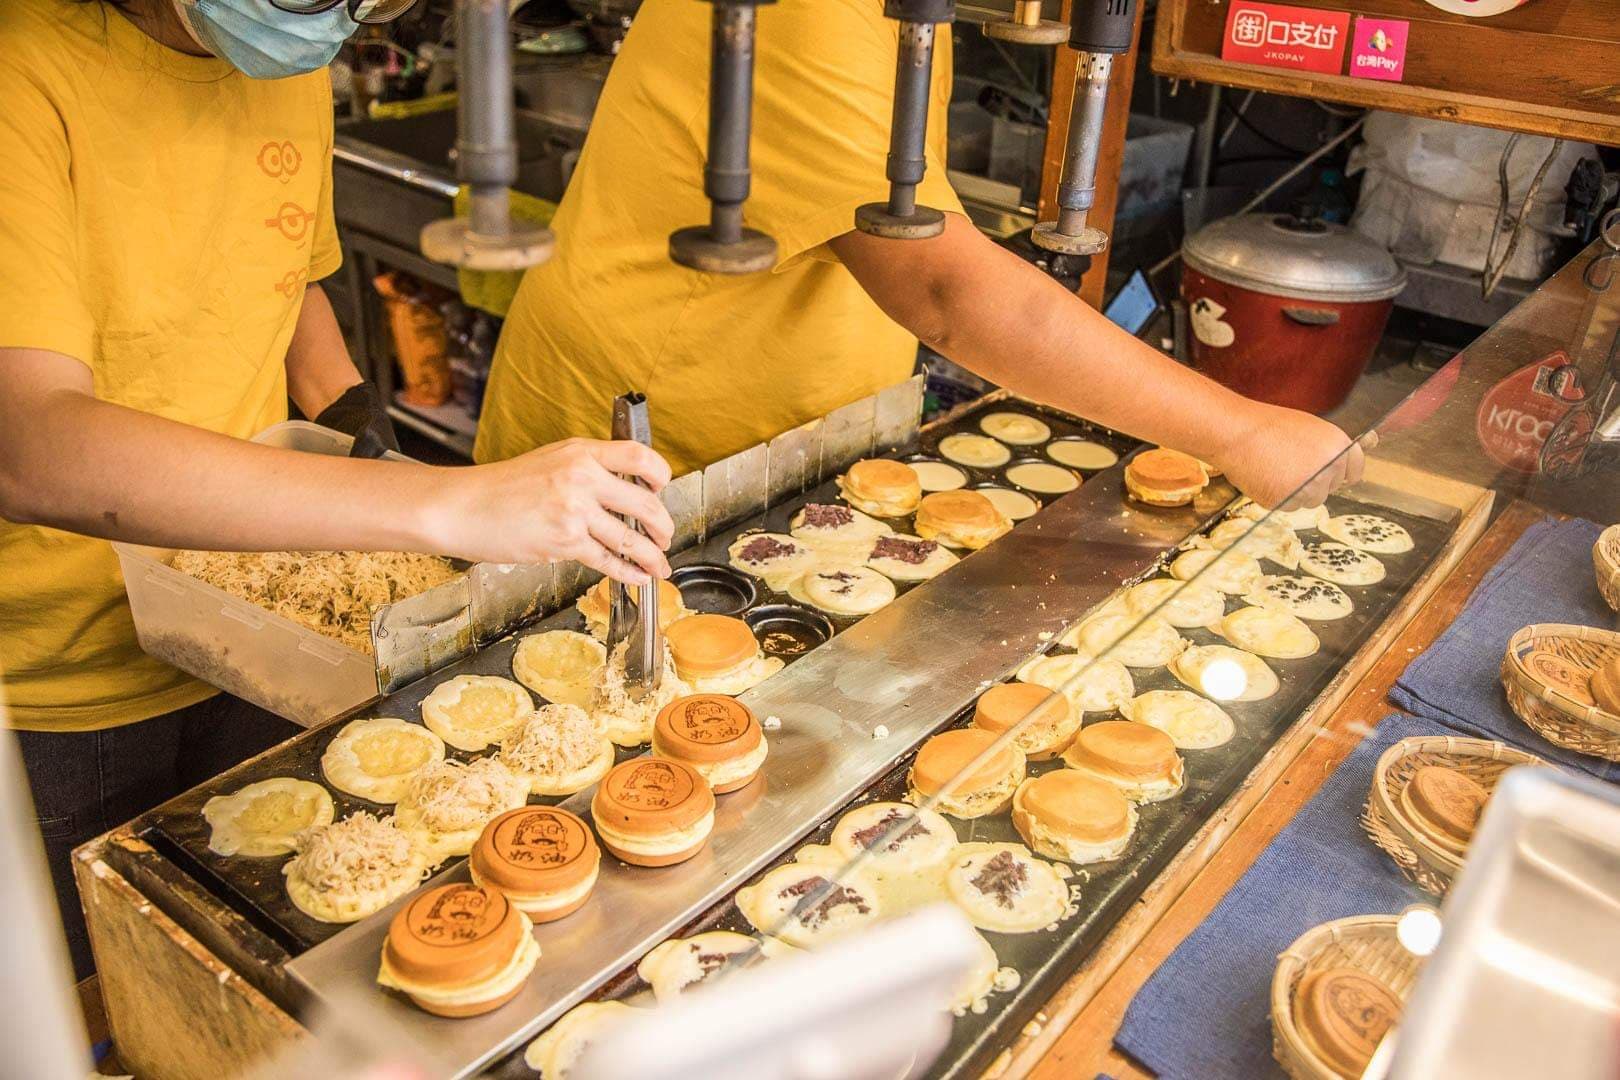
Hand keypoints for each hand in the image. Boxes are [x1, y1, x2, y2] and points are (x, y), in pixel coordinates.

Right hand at [430, 438, 674, 583]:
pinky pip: (609, 560)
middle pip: (646, 504)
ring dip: (651, 556)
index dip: (660, 475)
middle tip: (666, 536)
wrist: (463, 507)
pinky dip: (629, 572)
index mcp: (581, 453)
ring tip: (658, 564)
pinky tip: (638, 576)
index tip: (663, 489)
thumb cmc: (501, 487)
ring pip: (631, 538)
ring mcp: (574, 510)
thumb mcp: (550, 460)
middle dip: (663, 526)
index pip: (639, 456)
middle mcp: (582, 478)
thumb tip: (623, 491)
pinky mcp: (565, 541)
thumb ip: (587, 469)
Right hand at [1213, 405, 1364, 509]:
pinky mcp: (1286, 501)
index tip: (1331, 473)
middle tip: (1292, 464)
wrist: (1235, 432)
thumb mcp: (1310, 428)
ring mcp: (1307, 487)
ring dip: (1298, 492)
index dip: (1342, 472)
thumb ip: (1331, 446)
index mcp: (1337, 446)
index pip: (1356, 470)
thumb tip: (1366, 447)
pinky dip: (1279, 497)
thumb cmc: (1268, 426)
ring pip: (1311, 501)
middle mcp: (1328, 468)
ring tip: (1277, 469)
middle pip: (1331, 488)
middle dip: (1316, 482)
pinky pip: (1289, 507)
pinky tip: (1266, 477)